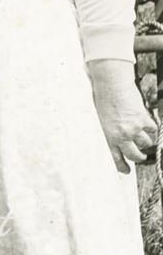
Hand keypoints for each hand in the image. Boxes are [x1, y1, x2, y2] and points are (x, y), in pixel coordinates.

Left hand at [88, 59, 157, 173]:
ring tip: (141, 135)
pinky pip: (153, 130)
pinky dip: (152, 128)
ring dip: (145, 141)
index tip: (126, 171)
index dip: (122, 166)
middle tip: (141, 156)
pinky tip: (147, 124)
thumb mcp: (100, 118)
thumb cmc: (102, 98)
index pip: (115, 157)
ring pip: (146, 143)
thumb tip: (118, 140)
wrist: (110, 83)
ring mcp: (134, 128)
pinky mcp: (143, 119)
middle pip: (135, 155)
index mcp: (107, 135)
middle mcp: (121, 135)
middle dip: (139, 157)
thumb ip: (110, 130)